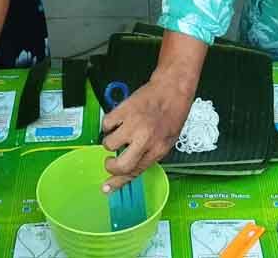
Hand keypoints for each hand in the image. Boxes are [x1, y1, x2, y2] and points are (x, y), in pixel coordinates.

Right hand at [101, 74, 193, 192]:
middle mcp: (145, 139)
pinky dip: (109, 124)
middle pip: (120, 165)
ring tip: (120, 132)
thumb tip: (130, 166)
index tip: (106, 188)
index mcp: (158, 149)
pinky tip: (119, 120)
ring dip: (111, 141)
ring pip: (108, 143)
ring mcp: (133, 124)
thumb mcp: (168, 141)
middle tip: (110, 161)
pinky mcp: (123, 110)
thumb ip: (149, 154)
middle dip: (111, 166)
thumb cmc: (172, 114)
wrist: (172, 89)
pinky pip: (106, 124)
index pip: (135, 172)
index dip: (118, 182)